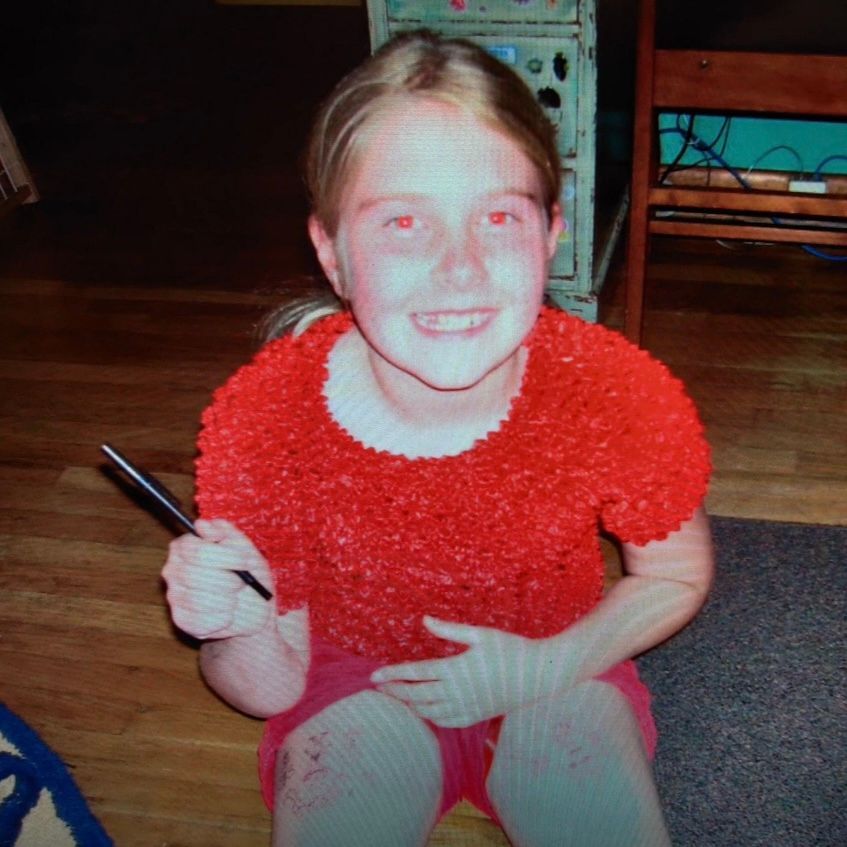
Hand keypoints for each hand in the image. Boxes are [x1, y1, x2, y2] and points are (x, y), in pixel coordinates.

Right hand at [161, 518, 273, 639]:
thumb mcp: (245, 549)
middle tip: (241, 582)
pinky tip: (227, 614)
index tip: (244, 561)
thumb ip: (226, 534)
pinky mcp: (181, 620)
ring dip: (227, 599)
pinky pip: (201, 620)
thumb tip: (201, 524)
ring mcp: (174, 595)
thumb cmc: (248, 575)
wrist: (254, 610)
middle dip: (227, 580)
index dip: (224, 556)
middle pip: (194, 574)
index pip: (195, 549)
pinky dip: (222, 618)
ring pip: (198, 598)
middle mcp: (173, 569)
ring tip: (235, 597)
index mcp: (186, 546)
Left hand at [371, 617, 568, 727]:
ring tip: (395, 697)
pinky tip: (423, 711)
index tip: (374, 675)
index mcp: (456, 669)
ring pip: (428, 712)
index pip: (416, 673)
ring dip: (409, 705)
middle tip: (377, 687)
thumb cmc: (510, 649)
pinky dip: (430, 718)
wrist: (537, 676)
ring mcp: (467, 707)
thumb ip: (450, 630)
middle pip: (417, 695)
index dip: (393, 674)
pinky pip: (446, 722)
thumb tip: (424, 619)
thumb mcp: (480, 634)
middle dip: (395, 691)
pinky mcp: (475, 716)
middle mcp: (458, 692)